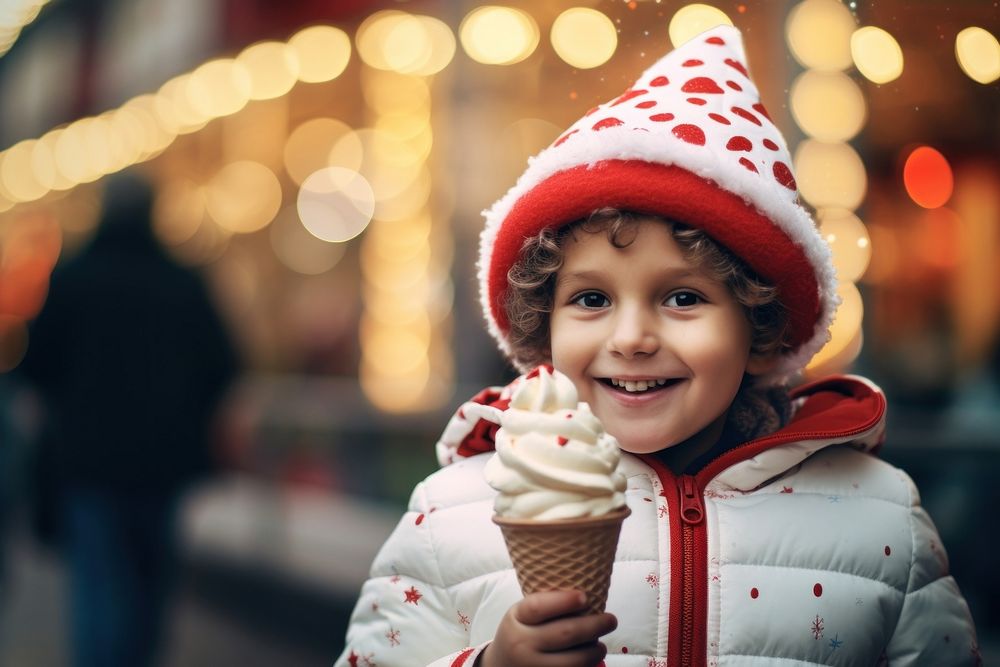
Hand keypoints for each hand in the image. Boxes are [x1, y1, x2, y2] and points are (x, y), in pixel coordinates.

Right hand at [476, 590, 616, 666]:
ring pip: (572, 661)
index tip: (585, 597)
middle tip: (611, 620)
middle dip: (594, 626)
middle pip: (564, 633)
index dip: (563, 601)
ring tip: (601, 645)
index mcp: (517, 619)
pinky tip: (591, 660)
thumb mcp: (521, 615)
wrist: (501, 666)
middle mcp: (522, 644)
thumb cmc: (520, 632)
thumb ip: (545, 605)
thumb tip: (586, 594)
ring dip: (594, 651)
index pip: (538, 607)